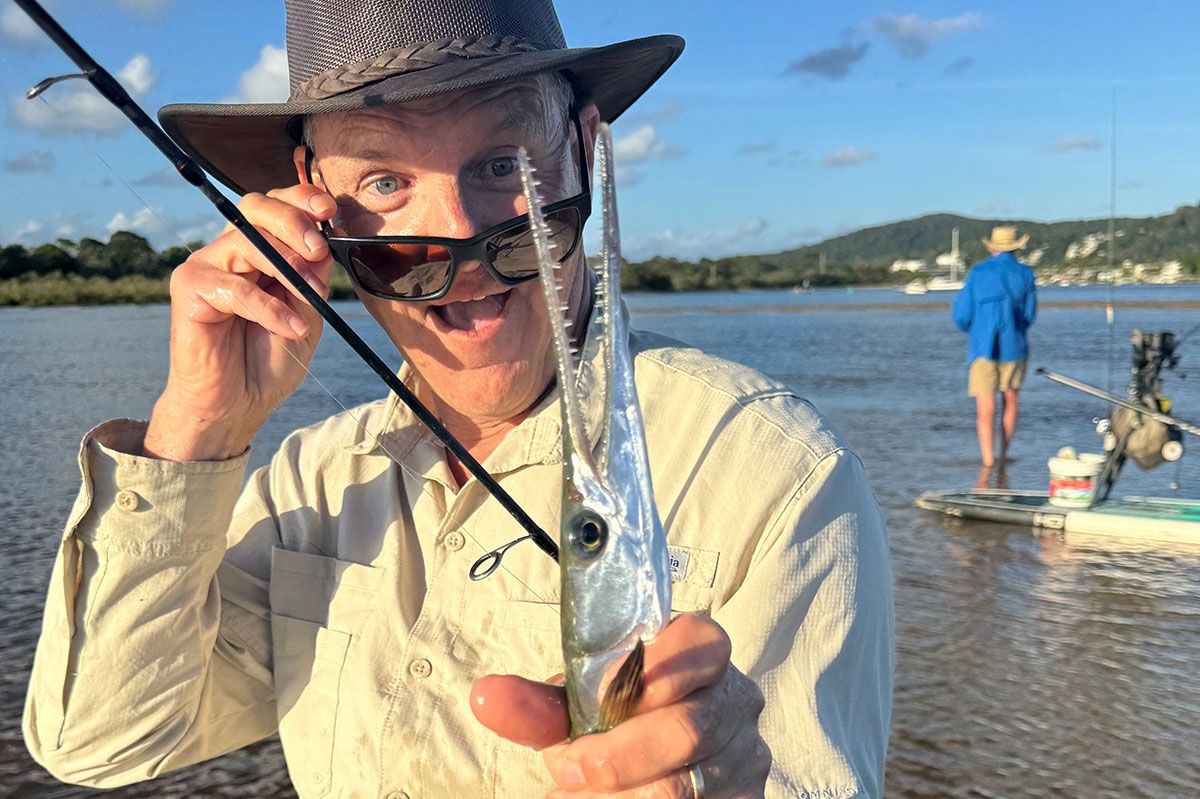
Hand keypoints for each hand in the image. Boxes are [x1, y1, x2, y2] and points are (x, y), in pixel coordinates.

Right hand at [144, 185, 335, 460]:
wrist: (237, 405)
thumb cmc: (269, 361)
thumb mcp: (308, 315)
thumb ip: (312, 278)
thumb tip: (323, 243)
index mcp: (260, 250)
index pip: (277, 206)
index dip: (302, 200)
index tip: (330, 210)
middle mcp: (230, 251)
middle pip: (256, 208)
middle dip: (293, 222)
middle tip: (318, 250)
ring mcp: (207, 266)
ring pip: (246, 241)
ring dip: (287, 268)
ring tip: (312, 300)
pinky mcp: (189, 288)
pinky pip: (234, 287)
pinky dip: (269, 308)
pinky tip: (292, 328)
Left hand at [471, 614, 770, 797]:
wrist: (641, 769)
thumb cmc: (613, 722)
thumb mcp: (576, 707)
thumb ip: (537, 704)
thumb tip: (486, 695)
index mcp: (702, 651)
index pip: (699, 642)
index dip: (654, 671)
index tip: (600, 702)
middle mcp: (735, 700)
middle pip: (690, 727)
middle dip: (622, 755)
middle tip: (571, 770)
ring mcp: (746, 755)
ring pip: (687, 788)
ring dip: (623, 798)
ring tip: (576, 798)